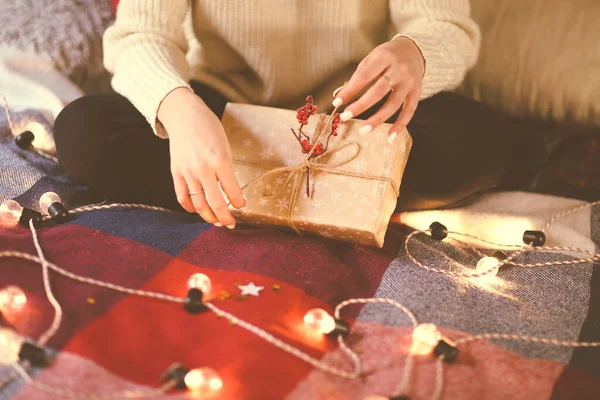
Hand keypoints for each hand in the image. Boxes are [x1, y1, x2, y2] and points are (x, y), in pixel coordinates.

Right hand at [159, 88, 245, 227]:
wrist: (184, 116)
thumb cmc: (209, 129)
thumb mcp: (225, 146)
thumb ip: (227, 169)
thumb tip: (230, 191)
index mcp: (220, 161)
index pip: (232, 192)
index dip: (239, 203)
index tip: (241, 207)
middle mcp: (203, 169)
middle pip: (216, 204)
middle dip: (225, 218)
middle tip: (230, 224)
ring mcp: (188, 172)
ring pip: (199, 204)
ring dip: (209, 217)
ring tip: (216, 222)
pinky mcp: (176, 173)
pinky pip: (182, 197)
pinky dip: (190, 207)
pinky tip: (197, 210)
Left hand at [333, 37, 424, 140]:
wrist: (415, 49)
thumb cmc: (387, 56)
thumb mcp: (371, 60)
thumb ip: (356, 77)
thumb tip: (337, 95)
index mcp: (383, 58)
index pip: (364, 77)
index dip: (350, 91)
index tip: (336, 103)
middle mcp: (398, 70)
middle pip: (378, 91)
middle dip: (361, 106)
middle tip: (345, 117)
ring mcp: (409, 82)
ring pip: (393, 104)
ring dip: (378, 119)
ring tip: (363, 130)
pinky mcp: (417, 92)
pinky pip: (409, 111)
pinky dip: (400, 125)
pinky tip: (390, 137)